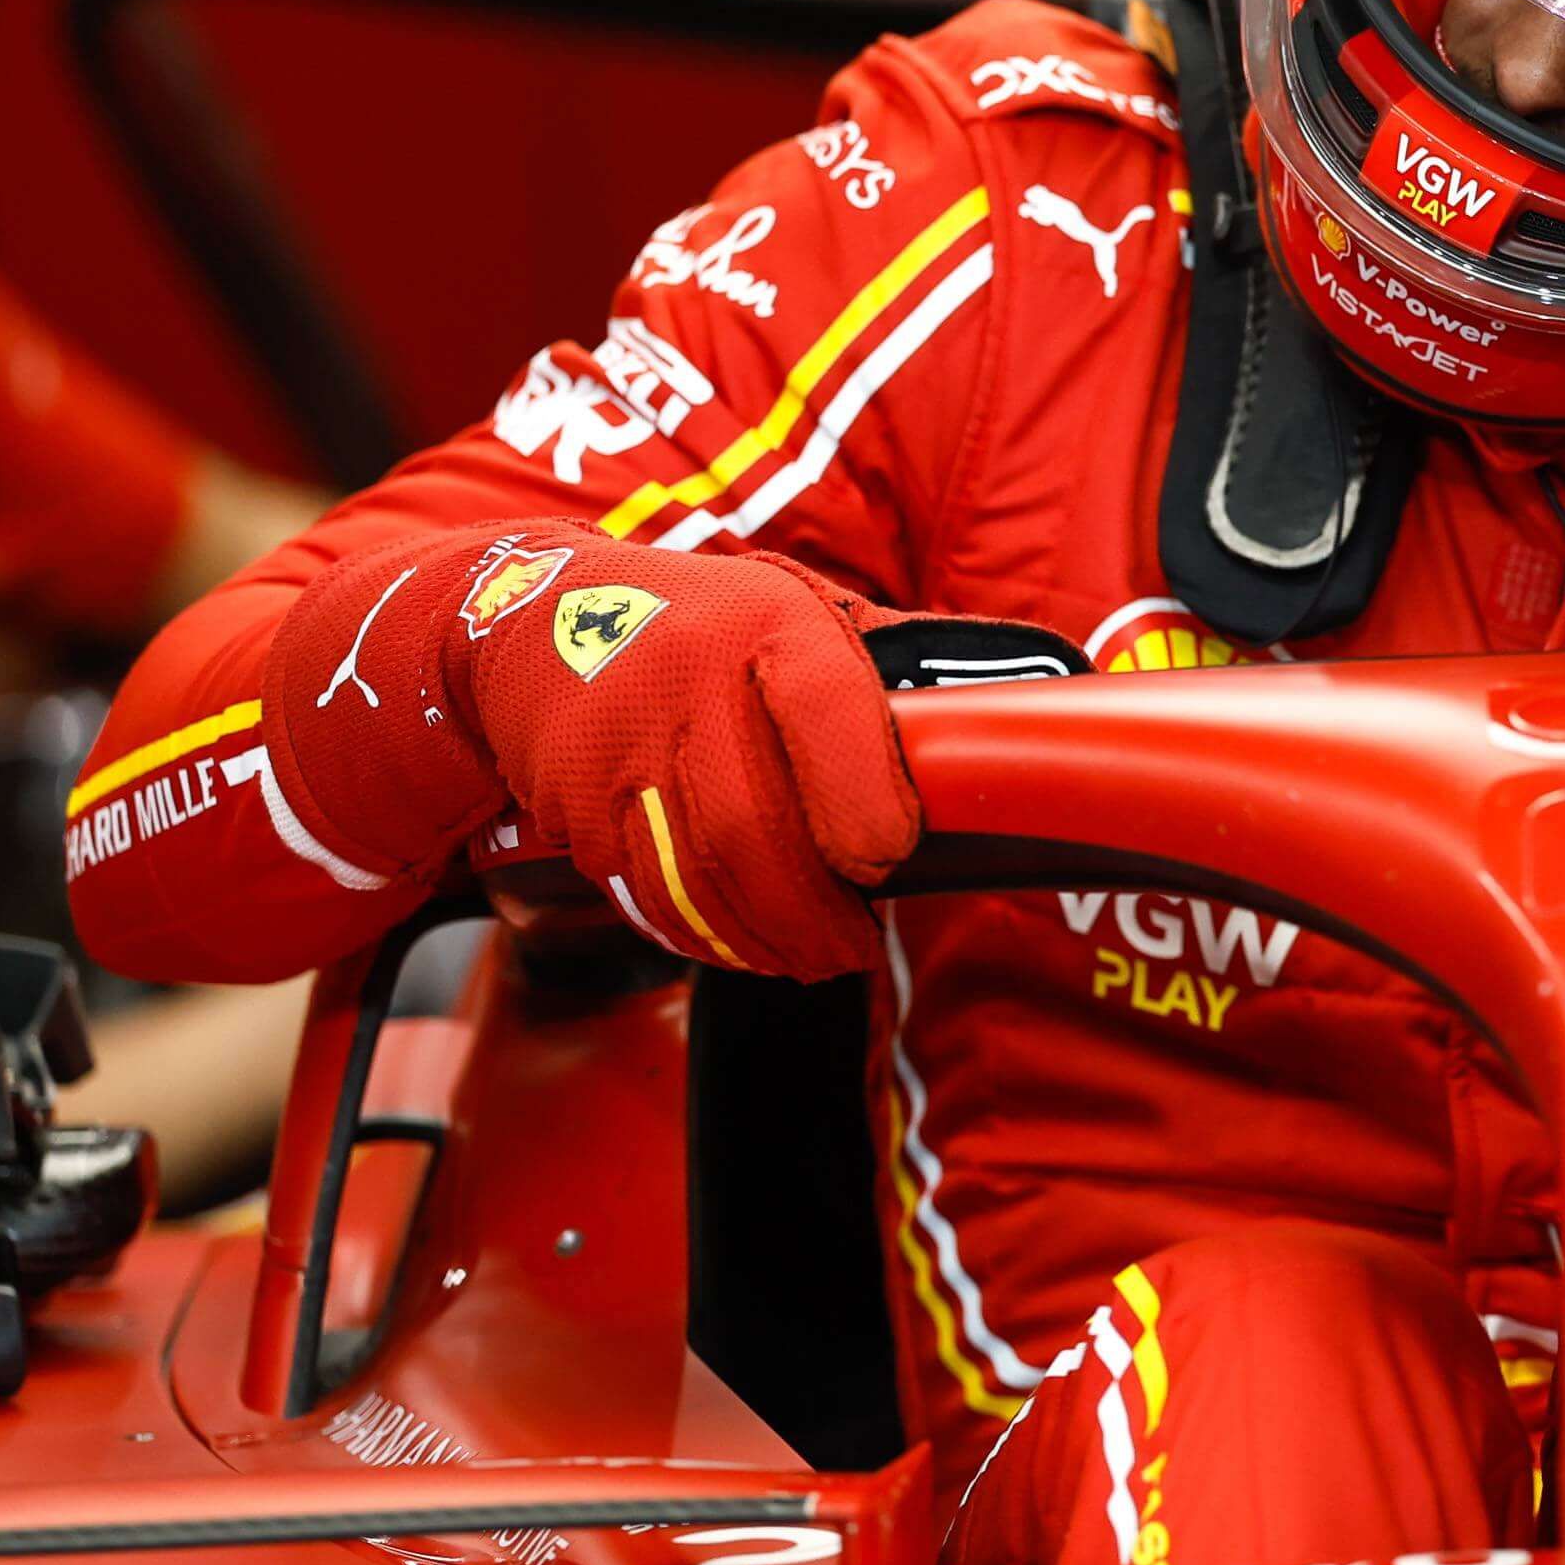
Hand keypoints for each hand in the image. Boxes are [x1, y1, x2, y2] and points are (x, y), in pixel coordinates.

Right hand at [257, 525, 920, 977]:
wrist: (529, 620)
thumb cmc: (703, 623)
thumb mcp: (799, 608)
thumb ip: (899, 657)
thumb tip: (1035, 687)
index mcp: (768, 625)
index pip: (825, 710)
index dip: (862, 800)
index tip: (890, 857)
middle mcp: (689, 682)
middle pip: (755, 831)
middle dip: (814, 914)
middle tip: (852, 948)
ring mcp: (621, 748)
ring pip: (697, 879)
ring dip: (762, 940)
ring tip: (806, 956)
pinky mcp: (574, 804)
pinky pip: (646, 893)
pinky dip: (699, 933)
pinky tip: (737, 939)